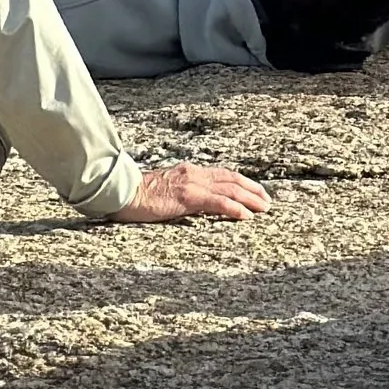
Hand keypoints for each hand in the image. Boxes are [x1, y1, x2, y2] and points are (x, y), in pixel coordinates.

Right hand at [122, 162, 270, 223]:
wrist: (120, 192)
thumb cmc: (136, 195)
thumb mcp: (164, 191)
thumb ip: (180, 193)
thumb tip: (191, 202)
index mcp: (189, 172)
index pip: (222, 174)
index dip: (242, 182)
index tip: (256, 191)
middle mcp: (193, 174)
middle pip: (231, 179)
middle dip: (252, 190)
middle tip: (268, 202)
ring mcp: (191, 184)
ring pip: (229, 189)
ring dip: (250, 199)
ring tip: (264, 209)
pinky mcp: (186, 197)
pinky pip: (217, 202)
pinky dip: (234, 208)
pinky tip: (246, 215)